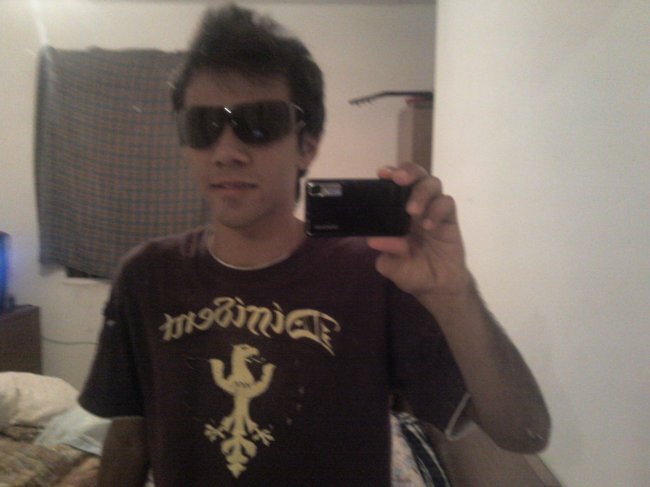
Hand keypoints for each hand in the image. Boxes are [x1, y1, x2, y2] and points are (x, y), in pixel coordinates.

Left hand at [367, 163, 471, 301]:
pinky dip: (437, 210)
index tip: (381, 173)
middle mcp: (415, 206)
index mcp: (397, 213)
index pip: (393, 186)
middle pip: (415, 175)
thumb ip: (386, 253)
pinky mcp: (450, 219)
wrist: (438, 287)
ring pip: (432, 183)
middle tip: (398, 180)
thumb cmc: (413, 273)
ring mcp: (433, 210)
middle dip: (407, 172)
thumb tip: (374, 240)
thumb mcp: (394, 267)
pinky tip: (429, 226)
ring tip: (412, 210)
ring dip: (421, 192)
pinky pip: (447, 203)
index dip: (389, 175)